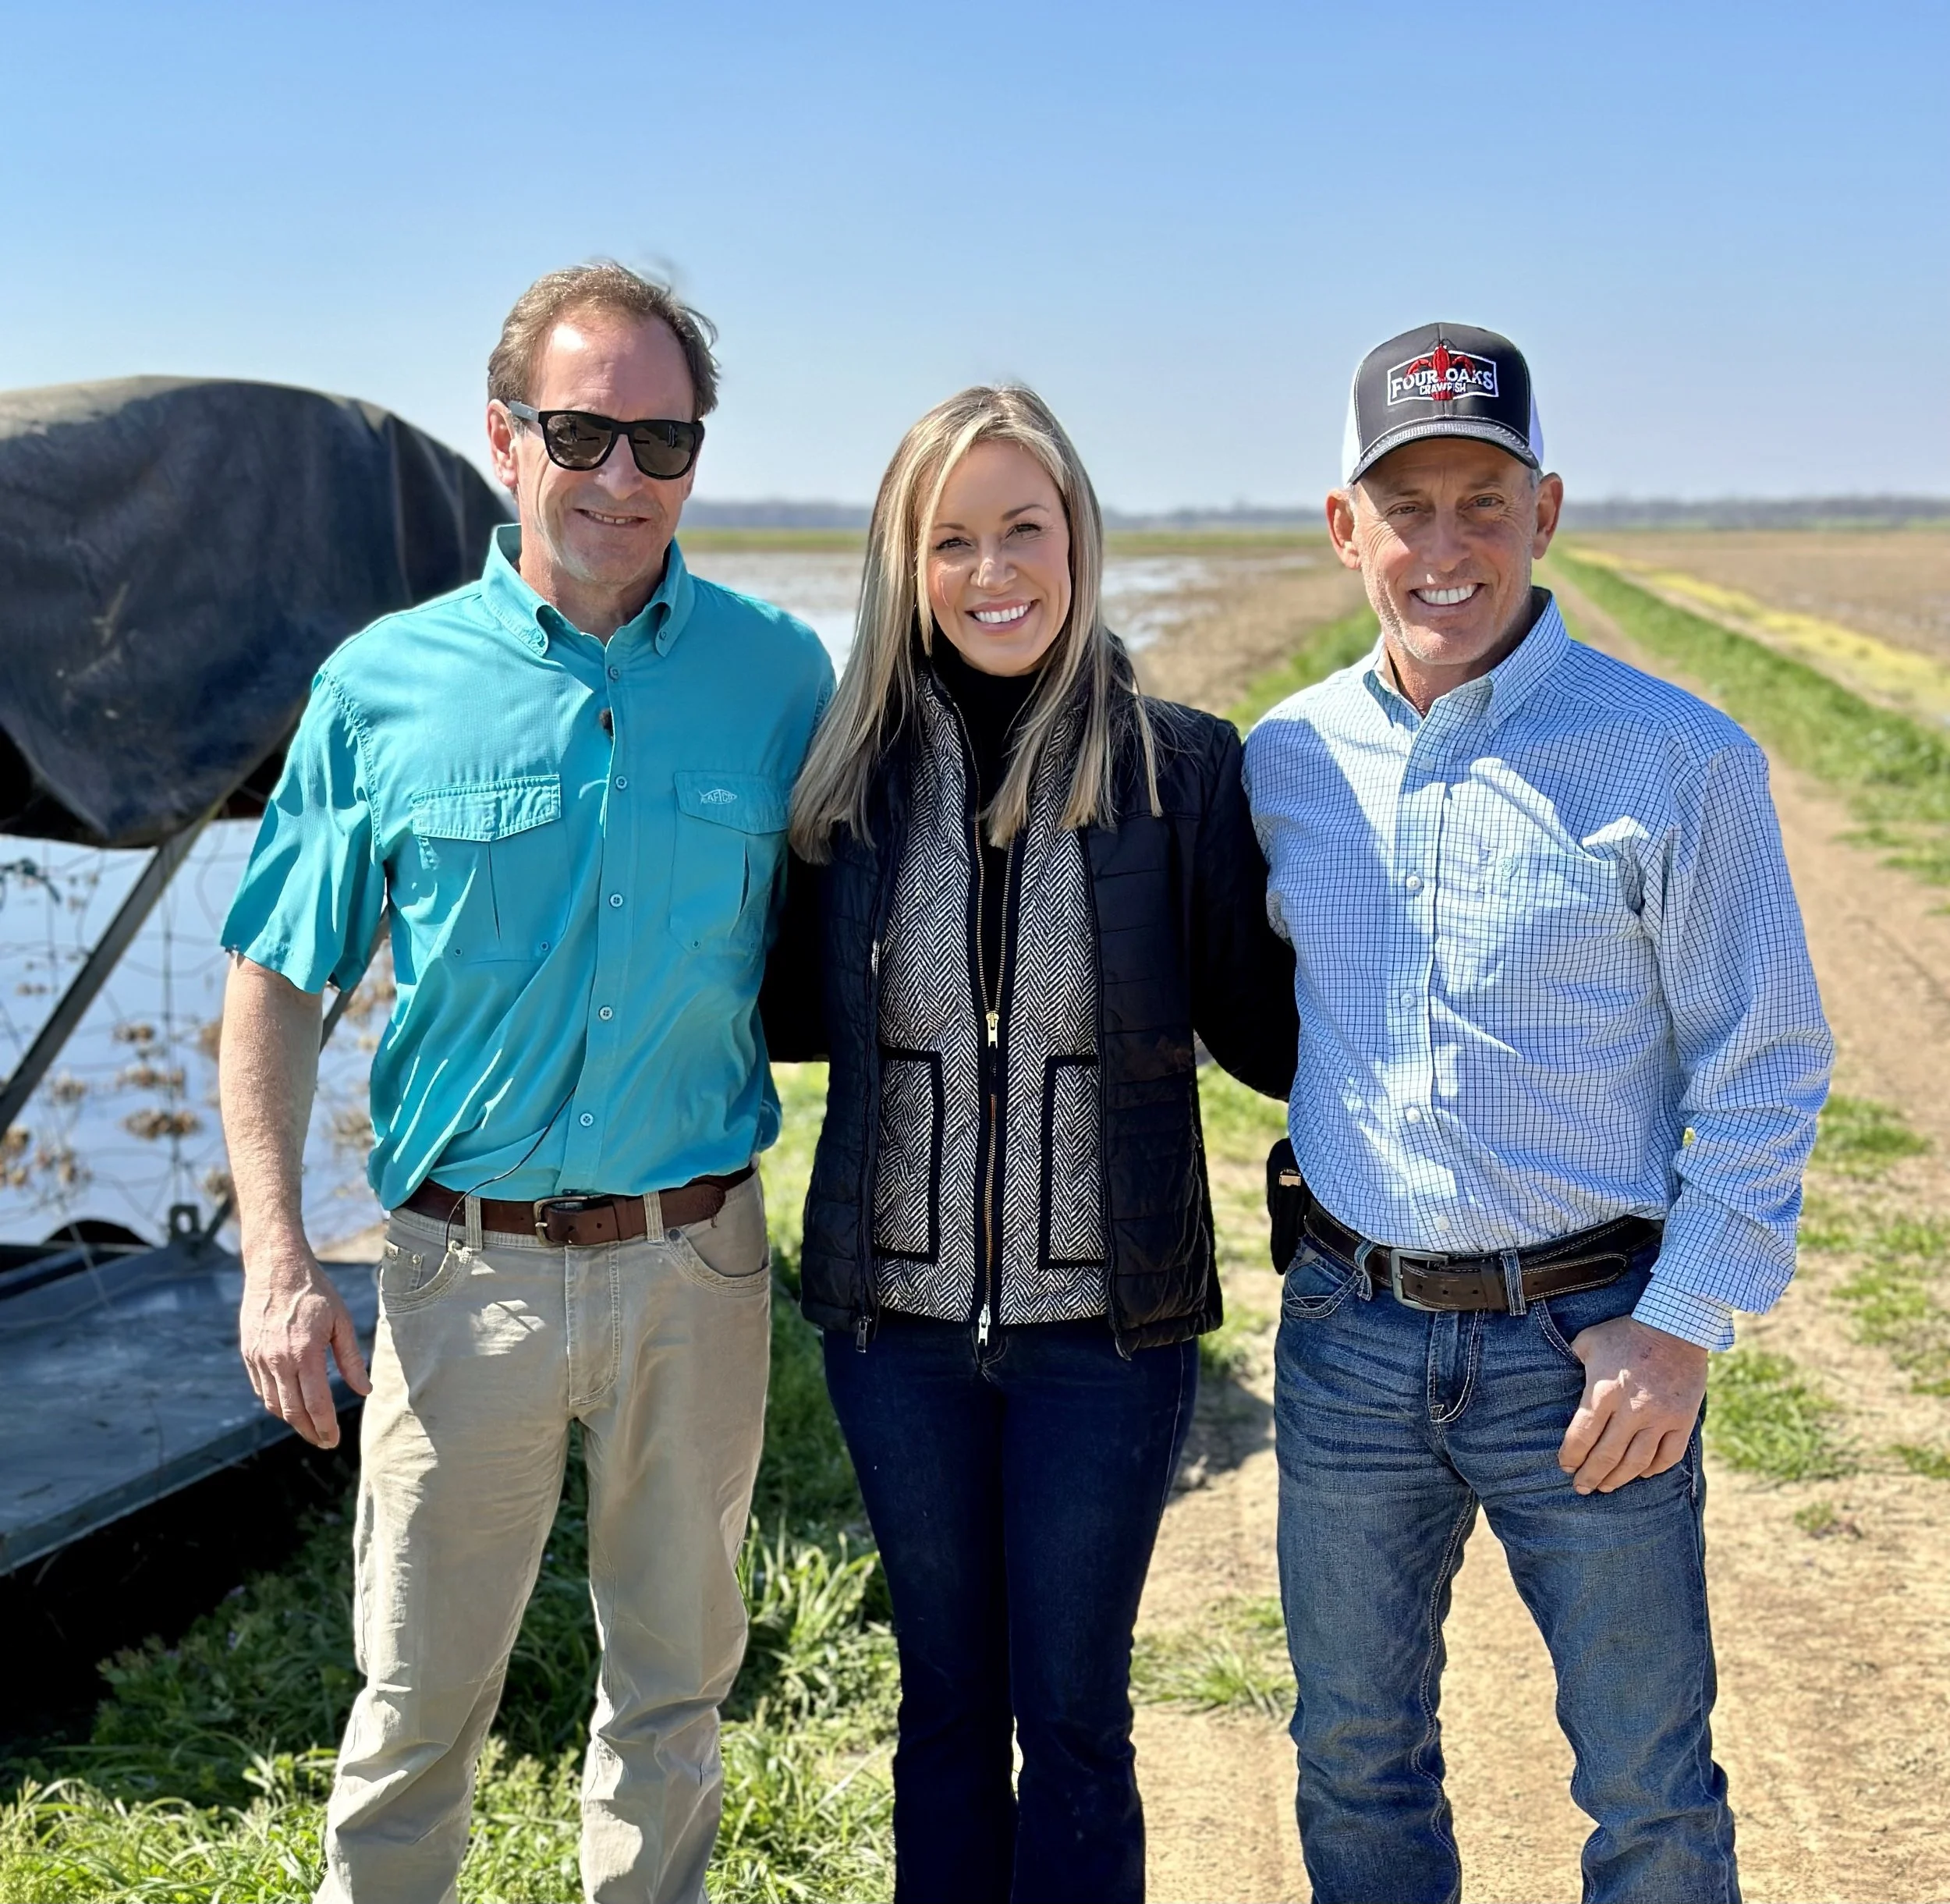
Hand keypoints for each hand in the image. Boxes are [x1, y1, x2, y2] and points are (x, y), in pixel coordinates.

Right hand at [239, 1234, 371, 1447]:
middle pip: (292, 1411)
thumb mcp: (342, 1321)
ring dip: (292, 1420)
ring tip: (310, 1426)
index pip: (316, 1403)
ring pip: (273, 1404)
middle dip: (309, 1431)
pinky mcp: (248, 1354)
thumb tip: (364, 1391)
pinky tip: (290, 1404)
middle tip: (324, 1441)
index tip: (334, 1440)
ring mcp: (259, 1358)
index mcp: (305, 1352)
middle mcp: (278, 1360)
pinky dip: (275, 1403)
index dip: (325, 1427)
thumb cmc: (315, 1291)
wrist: (276, 1267)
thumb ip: (351, 1359)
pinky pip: (260, 1389)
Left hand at [1556, 1316, 1706, 1494]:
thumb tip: (1557, 1379)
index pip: (1582, 1435)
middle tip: (1580, 1488)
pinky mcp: (1682, 1420)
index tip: (1565, 1466)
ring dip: (1618, 1479)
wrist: (1675, 1327)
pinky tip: (1641, 1474)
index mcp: (1604, 1391)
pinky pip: (1668, 1456)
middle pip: (1606, 1455)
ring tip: (1605, 1488)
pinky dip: (1653, 1469)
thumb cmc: (1625, 1333)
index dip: (1571, 1456)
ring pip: (1636, 1462)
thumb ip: (1572, 1363)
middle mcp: (1632, 1409)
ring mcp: (1660, 1417)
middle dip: (1590, 1475)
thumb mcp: (1589, 1341)